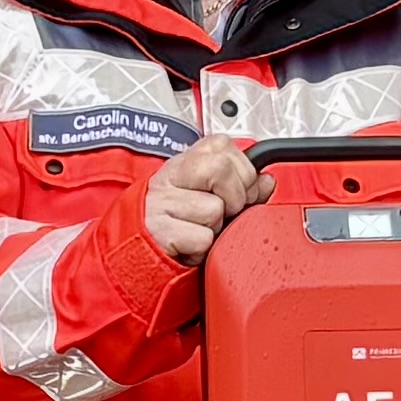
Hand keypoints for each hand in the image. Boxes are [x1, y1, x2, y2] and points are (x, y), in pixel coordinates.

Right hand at [143, 139, 261, 265]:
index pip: (223, 147)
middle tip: (220, 213)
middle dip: (232, 197)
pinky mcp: (160, 231)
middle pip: (220, 169)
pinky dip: (201, 250)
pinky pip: (203, 239)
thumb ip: (240, 187)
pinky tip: (187, 246)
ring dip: (213, 229)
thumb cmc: (172, 224)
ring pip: (215, 210)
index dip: (241, 172)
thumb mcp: (205, 197)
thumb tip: (267, 181)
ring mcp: (162, 202)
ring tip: (196, 230)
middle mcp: (170, 177)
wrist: (133, 253)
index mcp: (183, 163)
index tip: (236, 190)